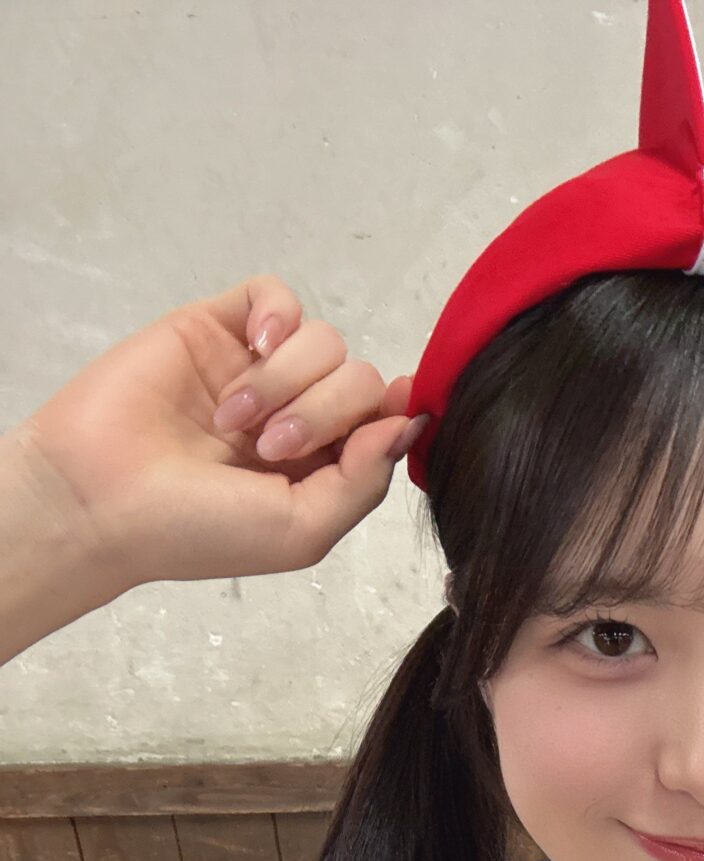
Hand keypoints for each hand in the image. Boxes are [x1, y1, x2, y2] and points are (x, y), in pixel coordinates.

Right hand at [12, 274, 425, 593]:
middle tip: (269, 447)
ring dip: (288, 382)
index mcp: (321, 468)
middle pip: (359, 381)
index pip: (383, 421)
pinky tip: (256, 348)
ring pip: (324, 341)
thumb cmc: (198, 530)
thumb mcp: (304, 530)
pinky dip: (278, 316)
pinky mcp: (216, 328)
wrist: (102, 498)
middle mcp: (297, 416)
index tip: (395, 413)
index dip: (394, 413)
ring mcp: (257, 370)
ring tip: (234, 421)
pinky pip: (275, 295)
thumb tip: (410, 423)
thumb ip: (365, 480)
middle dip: (326, 412)